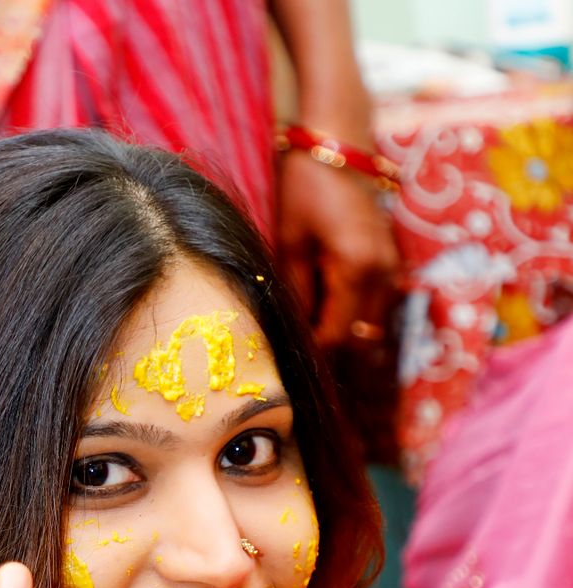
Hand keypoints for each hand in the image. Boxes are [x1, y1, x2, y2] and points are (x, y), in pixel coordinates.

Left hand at [275, 149, 399, 347]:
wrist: (339, 141)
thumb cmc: (306, 186)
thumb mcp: (290, 243)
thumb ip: (296, 293)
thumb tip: (297, 332)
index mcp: (357, 269)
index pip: (339, 336)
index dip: (314, 349)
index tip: (292, 349)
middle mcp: (383, 273)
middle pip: (363, 339)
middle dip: (334, 349)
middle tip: (304, 346)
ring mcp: (392, 267)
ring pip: (375, 326)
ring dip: (349, 335)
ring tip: (316, 330)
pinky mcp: (392, 260)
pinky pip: (379, 306)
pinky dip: (359, 317)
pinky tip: (332, 311)